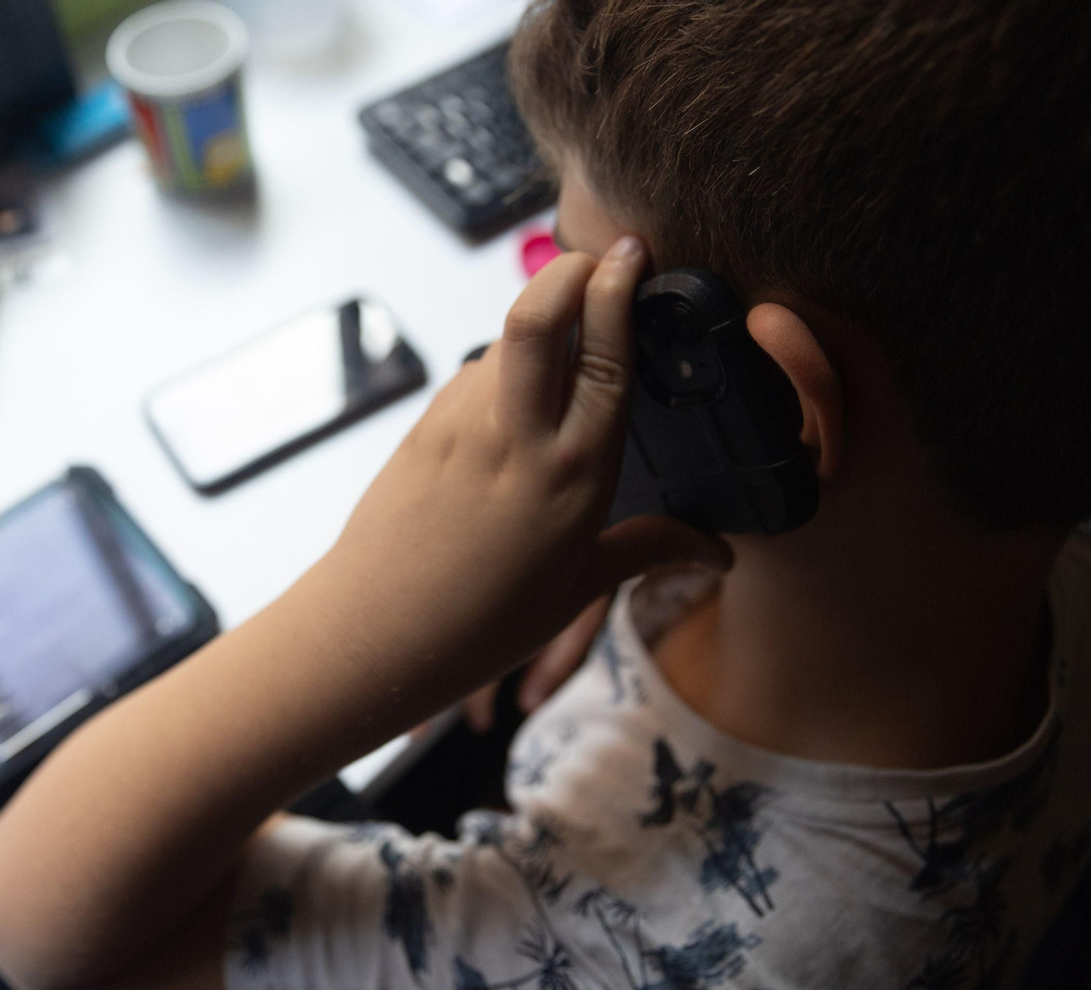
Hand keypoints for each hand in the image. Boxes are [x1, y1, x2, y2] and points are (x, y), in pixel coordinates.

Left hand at [311, 240, 731, 712]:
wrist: (372, 636)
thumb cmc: (480, 624)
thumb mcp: (577, 591)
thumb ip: (649, 550)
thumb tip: (718, 553)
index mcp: (573, 474)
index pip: (604, 353)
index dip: (618, 291)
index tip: (634, 252)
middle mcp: (515, 436)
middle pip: (537, 313)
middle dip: (569, 268)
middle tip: (597, 259)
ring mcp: (459, 425)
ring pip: (502, 342)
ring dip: (535, 322)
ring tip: (565, 334)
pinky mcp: (422, 429)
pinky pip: (471, 379)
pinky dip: (501, 369)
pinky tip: (515, 400)